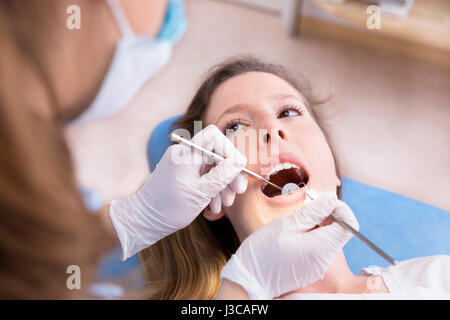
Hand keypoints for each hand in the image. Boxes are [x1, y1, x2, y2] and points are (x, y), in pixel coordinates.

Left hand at [109, 125, 247, 259]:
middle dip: (229, 172)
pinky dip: (212, 189)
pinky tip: (214, 206)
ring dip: (222, 185)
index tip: (238, 170)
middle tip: (238, 191)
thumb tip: (240, 161)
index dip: (230, 150)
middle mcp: (184, 154)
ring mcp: (183, 164)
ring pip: (212, 167)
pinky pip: (204, 176)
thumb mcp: (201, 193)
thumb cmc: (169, 208)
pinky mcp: (183, 174)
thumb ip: (222, 175)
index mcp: (186, 153)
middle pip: (216, 153)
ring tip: (225, 204)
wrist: (143, 221)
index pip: (214, 136)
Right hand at [220, 192, 358, 298]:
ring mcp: (319, 266)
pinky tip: (294, 233)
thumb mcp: (287, 224)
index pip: (349, 224)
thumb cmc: (264, 252)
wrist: (250, 280)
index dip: (340, 208)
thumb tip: (331, 198)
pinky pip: (319, 248)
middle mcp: (325, 259)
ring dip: (317, 225)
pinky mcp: (311, 269)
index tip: (323, 202)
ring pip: (328, 239)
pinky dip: (311, 236)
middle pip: (339, 231)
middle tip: (305, 208)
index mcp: (322, 247)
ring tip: (296, 221)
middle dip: (327, 215)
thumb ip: (313, 211)